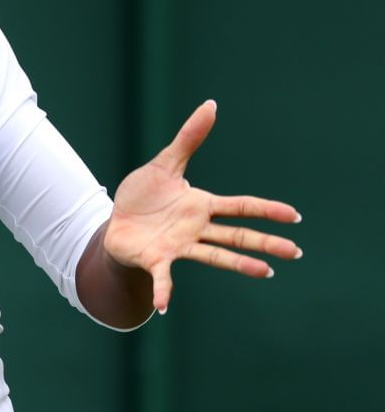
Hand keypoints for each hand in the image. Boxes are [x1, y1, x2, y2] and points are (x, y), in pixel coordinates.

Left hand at [104, 99, 301, 313]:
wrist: (115, 220)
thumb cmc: (143, 196)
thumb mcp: (164, 163)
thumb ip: (188, 138)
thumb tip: (211, 105)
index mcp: (202, 205)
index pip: (241, 207)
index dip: (267, 210)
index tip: (294, 216)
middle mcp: (196, 228)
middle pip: (237, 235)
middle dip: (266, 242)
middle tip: (295, 251)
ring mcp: (179, 246)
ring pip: (215, 256)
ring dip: (239, 264)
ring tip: (264, 273)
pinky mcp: (156, 260)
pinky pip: (163, 278)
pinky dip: (165, 291)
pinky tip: (166, 307)